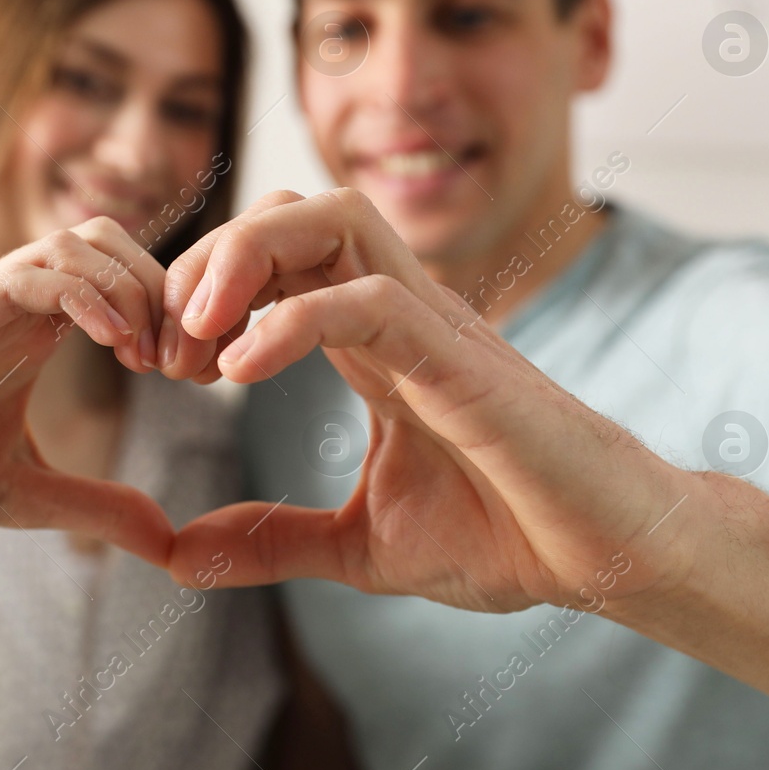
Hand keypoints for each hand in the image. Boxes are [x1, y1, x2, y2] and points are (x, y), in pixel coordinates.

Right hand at [0, 217, 174, 566]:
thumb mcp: (24, 496)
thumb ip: (95, 507)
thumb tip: (166, 539)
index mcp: (34, 331)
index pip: (123, 277)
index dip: (170, 313)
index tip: (193, 376)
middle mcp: (12, 302)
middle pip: (112, 242)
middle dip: (163, 290)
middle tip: (181, 361)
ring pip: (78, 242)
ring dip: (131, 290)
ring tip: (149, 356)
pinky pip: (31, 273)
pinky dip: (86, 295)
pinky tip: (115, 346)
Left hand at [160, 189, 690, 609]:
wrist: (609, 558)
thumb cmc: (506, 534)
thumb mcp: (357, 547)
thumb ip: (268, 541)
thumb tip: (176, 555)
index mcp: (367, 338)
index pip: (270, 259)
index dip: (199, 292)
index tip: (159, 366)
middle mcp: (394, 310)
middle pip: (287, 211)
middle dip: (204, 260)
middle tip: (162, 348)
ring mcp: (431, 322)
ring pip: (329, 217)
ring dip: (243, 257)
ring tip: (192, 335)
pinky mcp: (462, 357)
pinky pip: (369, 297)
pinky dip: (292, 318)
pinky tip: (240, 370)